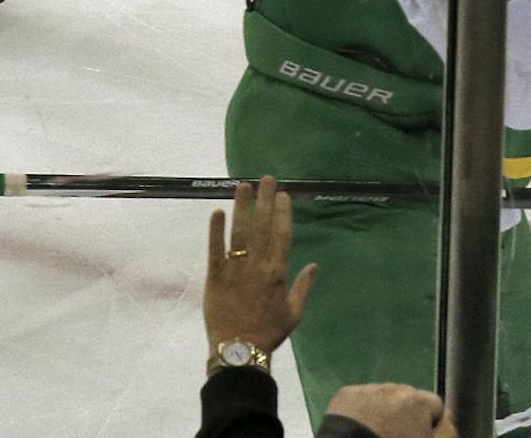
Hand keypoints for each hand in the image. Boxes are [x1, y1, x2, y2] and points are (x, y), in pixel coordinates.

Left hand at [204, 177, 316, 356]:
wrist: (239, 353)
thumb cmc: (268, 333)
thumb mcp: (294, 313)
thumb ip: (303, 286)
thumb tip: (315, 265)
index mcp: (277, 272)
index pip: (282, 234)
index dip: (283, 212)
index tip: (283, 193)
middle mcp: (258, 266)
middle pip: (262, 226)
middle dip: (265, 200)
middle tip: (266, 178)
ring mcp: (236, 270)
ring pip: (240, 232)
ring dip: (242, 207)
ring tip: (243, 186)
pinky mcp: (215, 277)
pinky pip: (215, 250)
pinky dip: (216, 231)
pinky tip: (217, 212)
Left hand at [327, 383, 458, 437]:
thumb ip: (447, 432)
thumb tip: (448, 417)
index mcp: (419, 402)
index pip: (435, 406)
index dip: (428, 426)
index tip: (419, 437)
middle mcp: (395, 389)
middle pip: (408, 400)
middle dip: (405, 417)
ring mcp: (369, 390)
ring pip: (383, 400)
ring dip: (383, 414)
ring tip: (375, 437)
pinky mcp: (345, 395)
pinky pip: (360, 401)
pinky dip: (361, 413)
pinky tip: (358, 432)